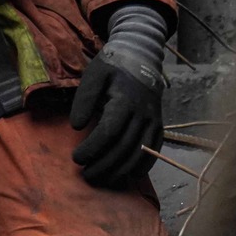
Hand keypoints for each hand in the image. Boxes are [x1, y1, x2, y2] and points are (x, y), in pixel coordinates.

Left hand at [69, 3, 166, 187]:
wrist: (141, 56)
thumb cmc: (113, 67)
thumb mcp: (93, 75)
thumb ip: (84, 99)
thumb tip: (76, 126)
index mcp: (125, 100)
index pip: (109, 132)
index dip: (92, 149)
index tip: (76, 158)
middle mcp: (142, 114)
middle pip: (123, 149)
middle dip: (102, 166)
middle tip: (85, 174)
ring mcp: (154, 122)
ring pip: (139, 155)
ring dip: (119, 172)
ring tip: (101, 179)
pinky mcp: (159, 127)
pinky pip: (153, 153)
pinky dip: (140, 169)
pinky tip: (125, 177)